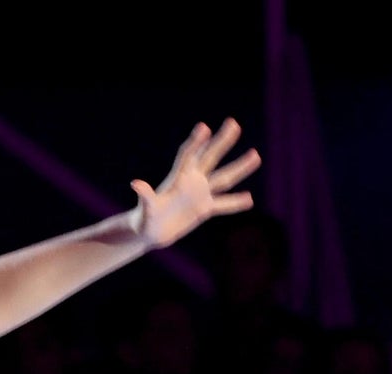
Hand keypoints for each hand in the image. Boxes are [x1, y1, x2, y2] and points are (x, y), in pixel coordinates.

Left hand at [131, 118, 259, 248]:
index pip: (188, 156)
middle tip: (233, 123)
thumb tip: (135, 183)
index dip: (196, 143)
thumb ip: (145, 196)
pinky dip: (236, 203)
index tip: (204, 127)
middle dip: (221, 141)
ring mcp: (199, 194)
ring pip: (223, 178)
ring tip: (256, 155)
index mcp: (176, 179)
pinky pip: (224, 204)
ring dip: (239, 167)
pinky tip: (250, 199)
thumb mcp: (145, 208)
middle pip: (210, 157)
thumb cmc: (143, 220)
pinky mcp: (204, 209)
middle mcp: (191, 182)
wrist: (149, 233)